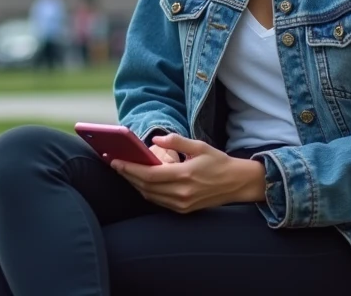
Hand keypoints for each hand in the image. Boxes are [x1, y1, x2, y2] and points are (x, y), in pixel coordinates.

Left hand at [111, 134, 265, 213]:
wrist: (237, 183)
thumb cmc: (218, 162)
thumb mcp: (199, 146)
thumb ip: (176, 141)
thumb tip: (155, 140)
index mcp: (184, 175)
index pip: (149, 175)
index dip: (130, 168)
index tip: (116, 160)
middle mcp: (181, 193)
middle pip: (145, 187)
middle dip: (127, 175)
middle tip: (114, 164)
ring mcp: (182, 204)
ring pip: (150, 196)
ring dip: (134, 184)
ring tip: (124, 171)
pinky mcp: (183, 210)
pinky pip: (159, 202)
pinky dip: (146, 192)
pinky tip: (140, 182)